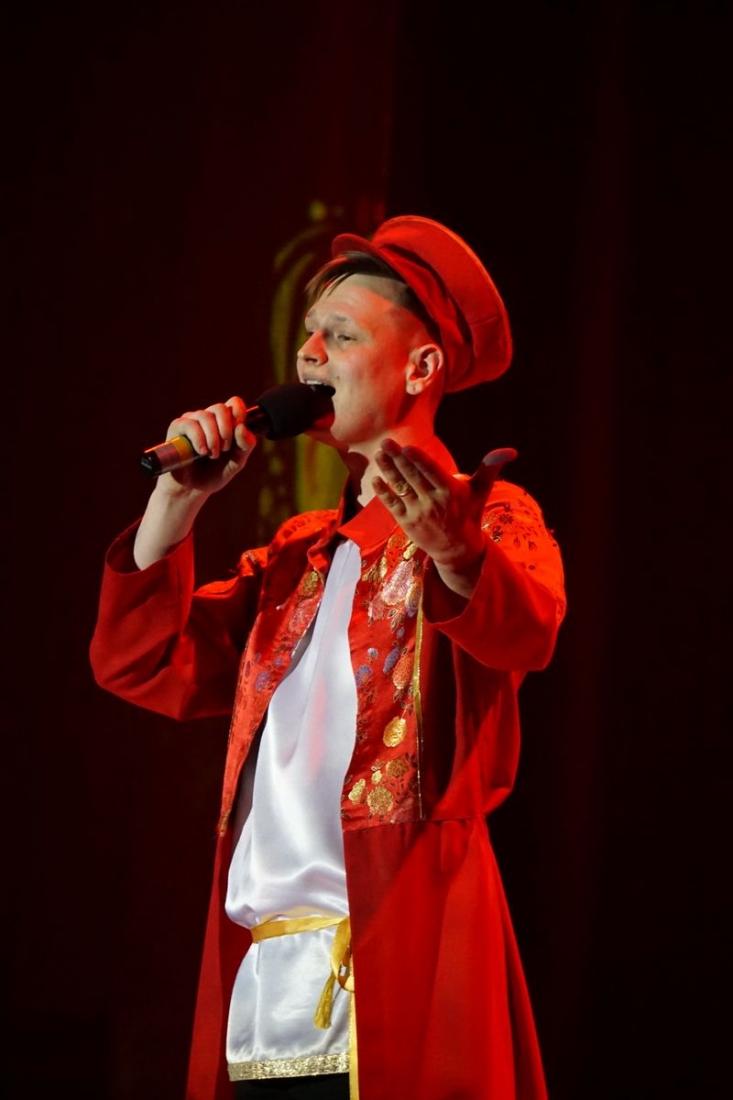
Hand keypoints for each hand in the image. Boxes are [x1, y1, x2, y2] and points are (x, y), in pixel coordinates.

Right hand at [156, 397, 256, 495]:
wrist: (192, 490)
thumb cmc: (214, 474)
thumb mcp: (237, 462)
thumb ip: (245, 446)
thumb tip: (242, 426)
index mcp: (224, 423)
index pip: (233, 403)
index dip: (238, 410)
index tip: (240, 426)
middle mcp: (208, 419)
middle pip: (220, 408)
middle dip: (226, 429)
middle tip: (225, 449)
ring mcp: (192, 422)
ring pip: (205, 416)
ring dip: (213, 437)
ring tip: (212, 455)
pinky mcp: (177, 428)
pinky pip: (189, 424)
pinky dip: (199, 438)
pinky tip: (201, 452)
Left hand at [373, 439, 517, 595]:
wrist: (458, 550)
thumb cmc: (469, 513)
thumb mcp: (481, 491)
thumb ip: (490, 468)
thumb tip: (511, 451)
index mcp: (451, 492)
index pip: (433, 473)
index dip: (419, 461)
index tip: (408, 447)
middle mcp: (434, 503)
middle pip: (413, 478)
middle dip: (398, 459)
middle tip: (386, 442)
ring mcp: (418, 513)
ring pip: (400, 488)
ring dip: (388, 470)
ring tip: (379, 454)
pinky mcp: (407, 523)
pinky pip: (392, 505)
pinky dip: (383, 492)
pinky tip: (375, 478)